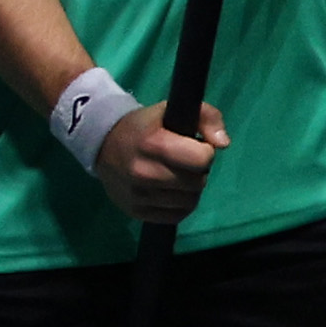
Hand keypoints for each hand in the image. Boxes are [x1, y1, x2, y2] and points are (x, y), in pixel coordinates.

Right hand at [95, 97, 225, 225]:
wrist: (102, 143)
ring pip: (189, 202)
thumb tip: (223, 144)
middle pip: (197, 183)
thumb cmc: (144, 126)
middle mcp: (144, 173)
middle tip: (183, 162)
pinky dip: (179, 205)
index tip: (192, 146)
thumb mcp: (172, 110)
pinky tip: (170, 191)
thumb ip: (206, 117)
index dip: (204, 152)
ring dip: (189, 190)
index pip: (202, 160)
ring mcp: (138, 195)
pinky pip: (176, 216)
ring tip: (176, 176)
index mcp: (153, 144)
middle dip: (197, 172)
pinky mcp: (136, 212)